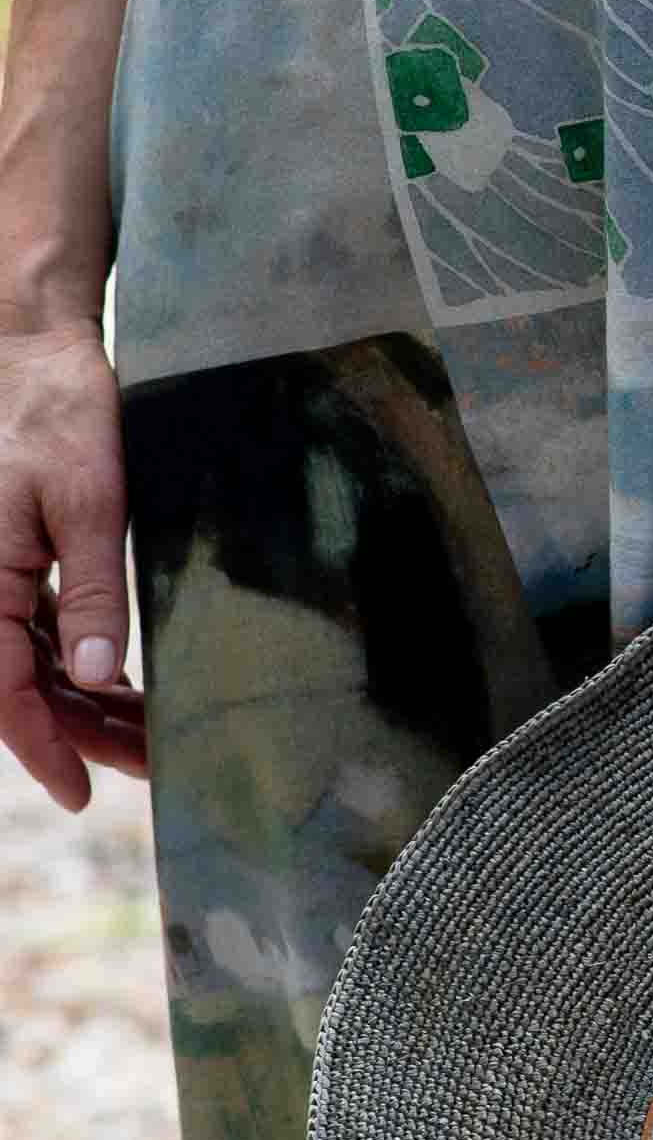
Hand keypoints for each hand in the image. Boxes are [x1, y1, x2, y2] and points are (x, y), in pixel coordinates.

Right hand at [0, 325, 147, 811]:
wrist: (32, 345)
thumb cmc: (54, 410)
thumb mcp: (86, 501)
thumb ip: (92, 592)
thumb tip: (95, 677)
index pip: (2, 692)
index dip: (42, 750)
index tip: (81, 793)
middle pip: (20, 687)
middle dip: (81, 734)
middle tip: (149, 764)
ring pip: (31, 664)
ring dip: (85, 704)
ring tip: (150, 736)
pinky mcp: (11, 560)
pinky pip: (35, 631)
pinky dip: (78, 663)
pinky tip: (122, 686)